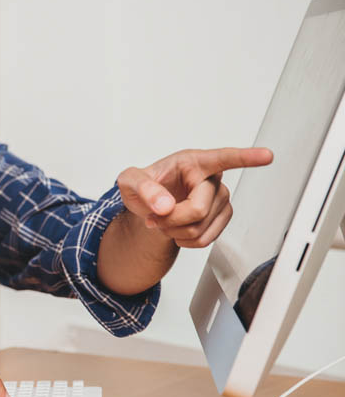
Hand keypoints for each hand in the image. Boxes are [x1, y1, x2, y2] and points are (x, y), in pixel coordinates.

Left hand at [117, 147, 272, 247]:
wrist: (149, 204)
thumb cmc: (144, 186)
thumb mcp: (130, 181)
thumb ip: (142, 188)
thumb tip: (164, 206)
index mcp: (193, 162)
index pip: (223, 158)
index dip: (246, 157)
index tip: (267, 155)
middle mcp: (211, 179)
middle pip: (197, 209)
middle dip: (170, 219)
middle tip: (155, 216)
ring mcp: (219, 199)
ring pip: (200, 228)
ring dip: (174, 231)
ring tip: (164, 220)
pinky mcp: (221, 218)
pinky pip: (204, 240)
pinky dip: (184, 241)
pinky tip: (176, 229)